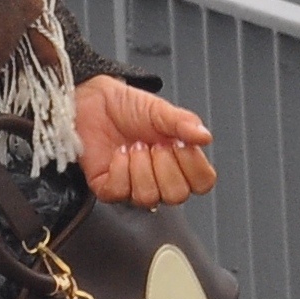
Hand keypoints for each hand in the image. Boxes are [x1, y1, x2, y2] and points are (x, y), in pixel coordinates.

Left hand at [74, 76, 216, 209]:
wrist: (94, 102)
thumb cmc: (128, 107)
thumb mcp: (159, 110)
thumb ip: (184, 122)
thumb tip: (205, 136)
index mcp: (180, 161)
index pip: (202, 183)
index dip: (193, 166)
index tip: (180, 142)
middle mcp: (160, 179)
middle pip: (177, 196)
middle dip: (165, 166)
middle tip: (155, 144)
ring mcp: (135, 187)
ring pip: (148, 197)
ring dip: (141, 167)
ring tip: (135, 145)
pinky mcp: (109, 189)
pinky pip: (120, 192)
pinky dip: (120, 169)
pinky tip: (119, 153)